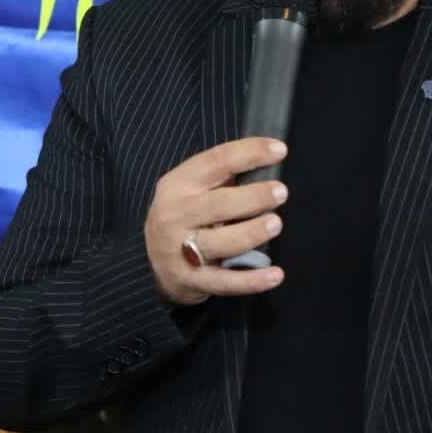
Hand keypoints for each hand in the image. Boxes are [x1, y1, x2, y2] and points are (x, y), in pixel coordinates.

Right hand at [144, 137, 288, 305]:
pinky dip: (252, 281)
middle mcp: (176, 215)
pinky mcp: (191, 280)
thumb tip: (266, 162)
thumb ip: (220, 177)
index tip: (279, 150)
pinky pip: (225, 282)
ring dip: (251, 232)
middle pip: (218, 204)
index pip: (216, 162)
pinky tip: (275, 275)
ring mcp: (181, 250)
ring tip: (276, 224)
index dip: (249, 153)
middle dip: (253, 197)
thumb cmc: (182, 217)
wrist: (150, 263)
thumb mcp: (189, 190)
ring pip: (221, 242)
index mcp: (177, 185)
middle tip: (280, 192)